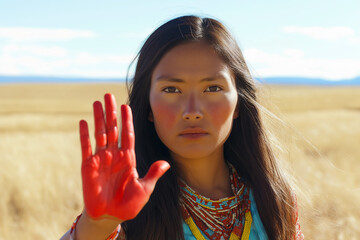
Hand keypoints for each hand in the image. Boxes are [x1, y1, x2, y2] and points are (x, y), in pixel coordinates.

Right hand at [79, 93, 169, 220]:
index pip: (127, 134)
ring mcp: (101, 159)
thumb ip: (153, 174)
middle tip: (109, 95)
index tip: (126, 105)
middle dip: (111, 112)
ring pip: (100, 133)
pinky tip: (83, 121)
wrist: (110, 217)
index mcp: (128, 158)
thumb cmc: (128, 205)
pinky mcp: (88, 166)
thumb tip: (166, 163)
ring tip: (97, 102)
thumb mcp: (145, 189)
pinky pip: (86, 147)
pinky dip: (85, 135)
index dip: (127, 120)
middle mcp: (114, 155)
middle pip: (113, 129)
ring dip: (98, 118)